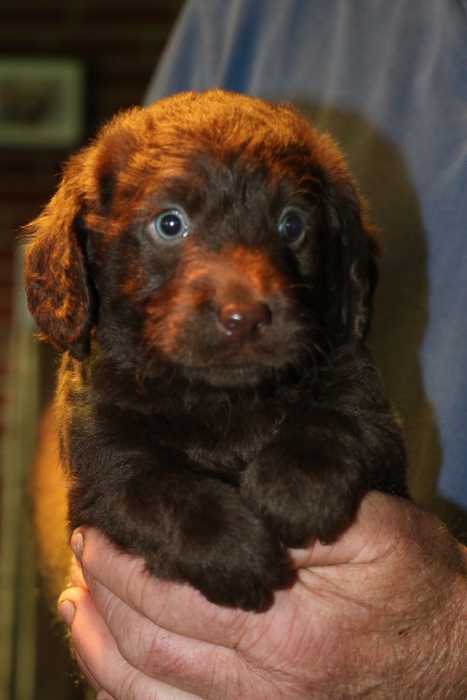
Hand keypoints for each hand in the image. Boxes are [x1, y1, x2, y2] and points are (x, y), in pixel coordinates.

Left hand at [59, 492, 466, 699]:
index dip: (125, 564)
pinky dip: (128, 697)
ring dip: (100, 650)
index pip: (177, 597)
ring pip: (149, 697)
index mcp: (291, 631)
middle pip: (150, 648)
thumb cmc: (416, 584)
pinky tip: (109, 667)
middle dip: (102, 595)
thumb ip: (307, 510)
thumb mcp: (380, 528)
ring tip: (76, 605)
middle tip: (82, 550)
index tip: (97, 529)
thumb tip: (242, 500)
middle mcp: (267, 690)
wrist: (455, 658)